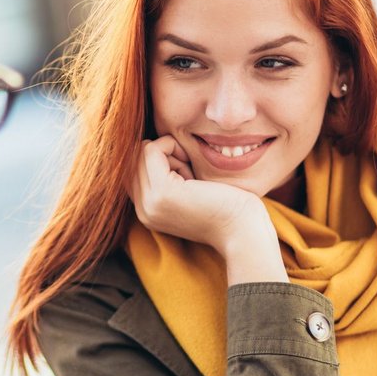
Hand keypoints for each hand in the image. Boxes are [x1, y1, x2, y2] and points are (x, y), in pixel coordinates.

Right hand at [130, 136, 287, 283]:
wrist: (243, 230)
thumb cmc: (226, 207)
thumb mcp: (188, 192)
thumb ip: (167, 177)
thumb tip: (152, 145)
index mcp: (148, 212)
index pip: (133, 171)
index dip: (159, 162)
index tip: (187, 170)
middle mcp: (143, 210)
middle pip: (134, 159)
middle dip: (163, 155)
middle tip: (190, 169)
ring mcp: (149, 202)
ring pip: (141, 152)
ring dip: (169, 153)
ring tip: (191, 173)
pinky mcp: (162, 192)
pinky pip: (152, 150)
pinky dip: (172, 147)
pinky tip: (192, 169)